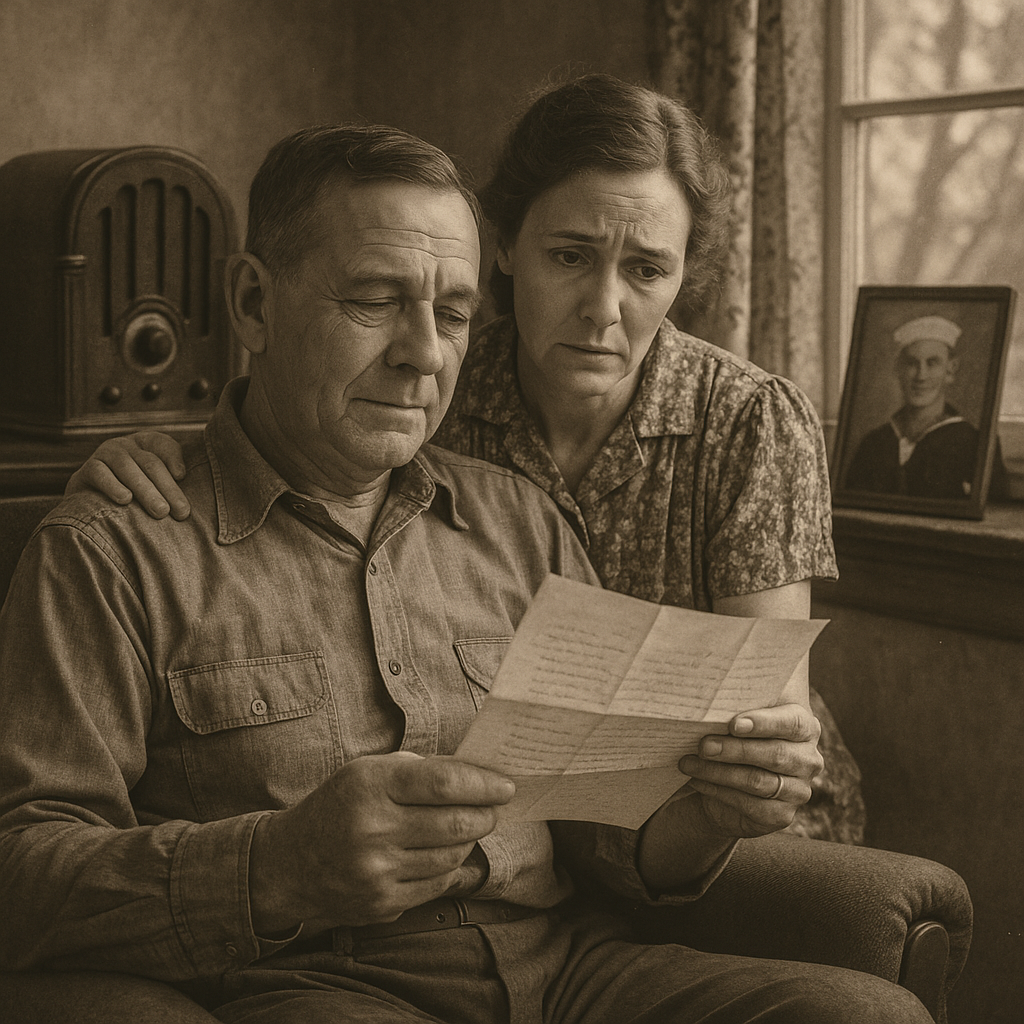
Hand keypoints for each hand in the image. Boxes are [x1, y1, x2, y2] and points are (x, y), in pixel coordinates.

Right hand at [64, 432, 189, 519]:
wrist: (88, 499)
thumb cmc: (134, 493)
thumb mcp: (154, 483)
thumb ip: (171, 481)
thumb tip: (182, 484)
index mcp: (146, 443)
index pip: (163, 444)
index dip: (173, 458)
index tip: (182, 476)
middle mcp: (126, 445)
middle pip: (150, 463)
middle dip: (168, 488)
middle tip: (182, 512)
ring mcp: (105, 454)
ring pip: (128, 468)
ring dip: (146, 491)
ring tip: (161, 511)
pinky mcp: (87, 469)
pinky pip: (100, 474)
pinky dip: (113, 486)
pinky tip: (125, 499)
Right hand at [249, 752, 513, 934]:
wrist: (288, 864)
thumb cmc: (340, 806)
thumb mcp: (368, 772)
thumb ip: (421, 770)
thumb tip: (479, 773)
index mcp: (369, 785)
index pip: (443, 783)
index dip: (483, 784)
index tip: (507, 785)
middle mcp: (372, 829)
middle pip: (454, 823)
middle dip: (486, 814)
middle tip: (495, 807)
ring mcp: (376, 872)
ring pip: (451, 857)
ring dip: (469, 840)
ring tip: (467, 827)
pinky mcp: (381, 904)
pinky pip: (437, 885)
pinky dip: (451, 868)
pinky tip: (447, 854)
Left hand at [680, 703, 822, 838]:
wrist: (730, 782)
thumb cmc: (736, 737)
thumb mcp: (740, 717)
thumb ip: (739, 702)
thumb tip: (711, 689)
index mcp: (805, 727)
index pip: (792, 723)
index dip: (764, 723)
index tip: (733, 724)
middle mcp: (808, 760)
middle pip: (773, 754)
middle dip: (734, 749)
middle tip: (703, 745)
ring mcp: (799, 791)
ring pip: (757, 781)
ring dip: (717, 772)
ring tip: (688, 762)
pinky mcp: (782, 815)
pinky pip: (750, 805)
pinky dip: (719, 792)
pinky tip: (697, 781)